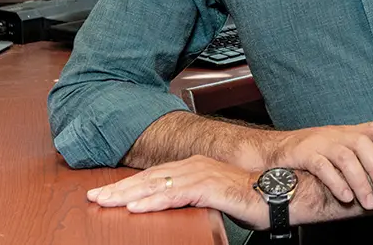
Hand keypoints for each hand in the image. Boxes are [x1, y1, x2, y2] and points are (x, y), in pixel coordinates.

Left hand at [86, 155, 268, 229]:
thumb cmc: (252, 198)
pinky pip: (174, 194)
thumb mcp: (214, 196)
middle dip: (119, 187)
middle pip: (149, 177)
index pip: (154, 176)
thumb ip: (193, 196)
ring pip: (156, 184)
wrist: (278, 193)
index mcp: (195, 166)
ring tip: (105, 202)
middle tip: (94, 196)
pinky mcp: (208, 187)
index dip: (129, 184)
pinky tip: (135, 206)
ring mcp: (201, 174)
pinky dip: (153, 200)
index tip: (107, 193)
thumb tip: (175, 205)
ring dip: (128, 193)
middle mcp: (195, 166)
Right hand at [270, 121, 372, 209]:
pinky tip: (346, 197)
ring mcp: (320, 142)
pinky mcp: (304, 154)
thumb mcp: (339, 149)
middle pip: (362, 143)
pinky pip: (322, 167)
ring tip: (369, 202)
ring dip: (359, 181)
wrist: (277, 150)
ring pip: (344, 157)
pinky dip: (336, 183)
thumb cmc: (314, 152)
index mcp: (349, 132)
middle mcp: (337, 134)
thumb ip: (359, 158)